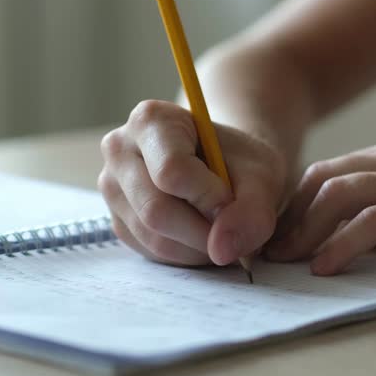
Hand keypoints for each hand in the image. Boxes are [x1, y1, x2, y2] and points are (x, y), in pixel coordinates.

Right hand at [98, 100, 286, 265]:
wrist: (230, 170)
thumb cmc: (241, 164)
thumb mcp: (261, 177)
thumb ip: (251, 210)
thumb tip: (221, 250)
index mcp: (151, 120)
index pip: (171, 171)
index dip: (209, 197)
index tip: (233, 200)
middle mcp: (120, 150)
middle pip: (156, 210)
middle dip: (204, 231)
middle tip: (234, 228)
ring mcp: (113, 188)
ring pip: (154, 238)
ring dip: (198, 248)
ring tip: (222, 231)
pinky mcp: (119, 221)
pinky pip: (151, 252)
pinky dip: (186, 255)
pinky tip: (203, 236)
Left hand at [265, 133, 375, 275]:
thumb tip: (343, 239)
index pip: (328, 171)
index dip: (295, 205)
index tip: (277, 238)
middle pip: (324, 178)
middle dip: (290, 217)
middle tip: (271, 253)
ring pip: (341, 193)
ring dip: (306, 230)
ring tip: (287, 262)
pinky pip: (375, 220)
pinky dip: (343, 243)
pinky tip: (326, 267)